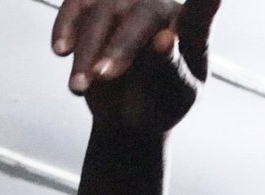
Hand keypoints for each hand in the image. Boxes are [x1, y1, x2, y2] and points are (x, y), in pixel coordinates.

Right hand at [52, 0, 219, 132]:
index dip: (204, 3)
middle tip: (103, 78)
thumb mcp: (173, 96)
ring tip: (78, 88)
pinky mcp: (96, 8)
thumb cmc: (161, 104)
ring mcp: (127, 4)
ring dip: (86, 50)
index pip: (198, 15)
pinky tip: (60, 50)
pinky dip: (66, 25)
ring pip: (101, 11)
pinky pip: (77, 3)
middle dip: (117, 48)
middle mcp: (160, 8)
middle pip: (138, 14)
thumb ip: (170, 69)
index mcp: (191, 31)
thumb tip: (163, 38)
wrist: (130, 113)